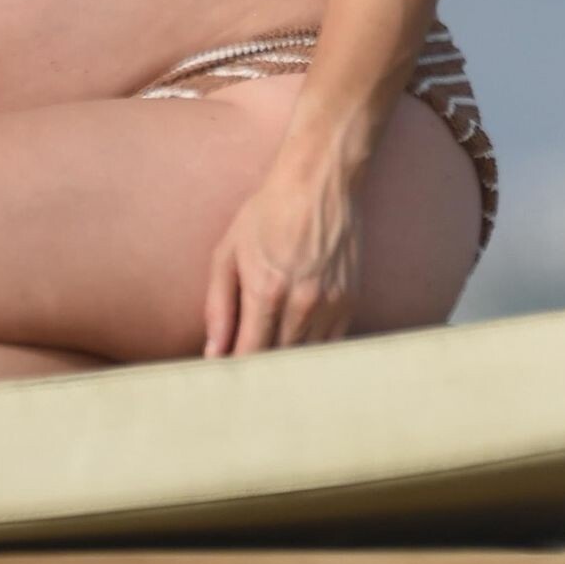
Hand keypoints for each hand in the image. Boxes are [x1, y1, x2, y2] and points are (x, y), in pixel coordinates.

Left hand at [202, 159, 363, 356]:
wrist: (319, 183)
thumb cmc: (267, 214)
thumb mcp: (229, 251)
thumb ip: (218, 304)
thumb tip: (214, 352)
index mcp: (266, 291)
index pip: (249, 356)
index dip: (236, 374)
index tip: (226, 381)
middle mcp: (302, 304)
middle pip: (279, 363)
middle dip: (260, 373)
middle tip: (245, 373)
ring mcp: (330, 305)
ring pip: (306, 359)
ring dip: (287, 366)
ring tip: (270, 361)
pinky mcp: (350, 302)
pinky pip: (330, 346)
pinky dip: (313, 353)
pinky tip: (297, 342)